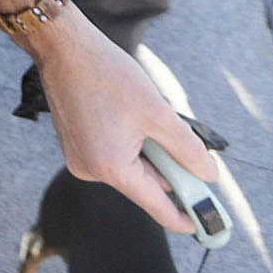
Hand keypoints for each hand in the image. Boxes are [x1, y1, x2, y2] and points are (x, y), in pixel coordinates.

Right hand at [30, 9, 216, 233]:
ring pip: (130, 166)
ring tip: (148, 115)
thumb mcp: (157, 112)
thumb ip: (187, 149)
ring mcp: (81, 158)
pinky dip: (132, 142)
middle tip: (186, 145)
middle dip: (168, 167)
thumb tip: (208, 175)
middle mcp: (91, 170)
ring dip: (149, 150)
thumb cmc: (106, 74)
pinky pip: (114, 154)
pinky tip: (132, 115)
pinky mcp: (77, 144)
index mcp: (110, 168)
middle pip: (144, 183)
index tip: (207, 225)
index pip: (156, 206)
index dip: (185, 216)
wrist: (64, 47)